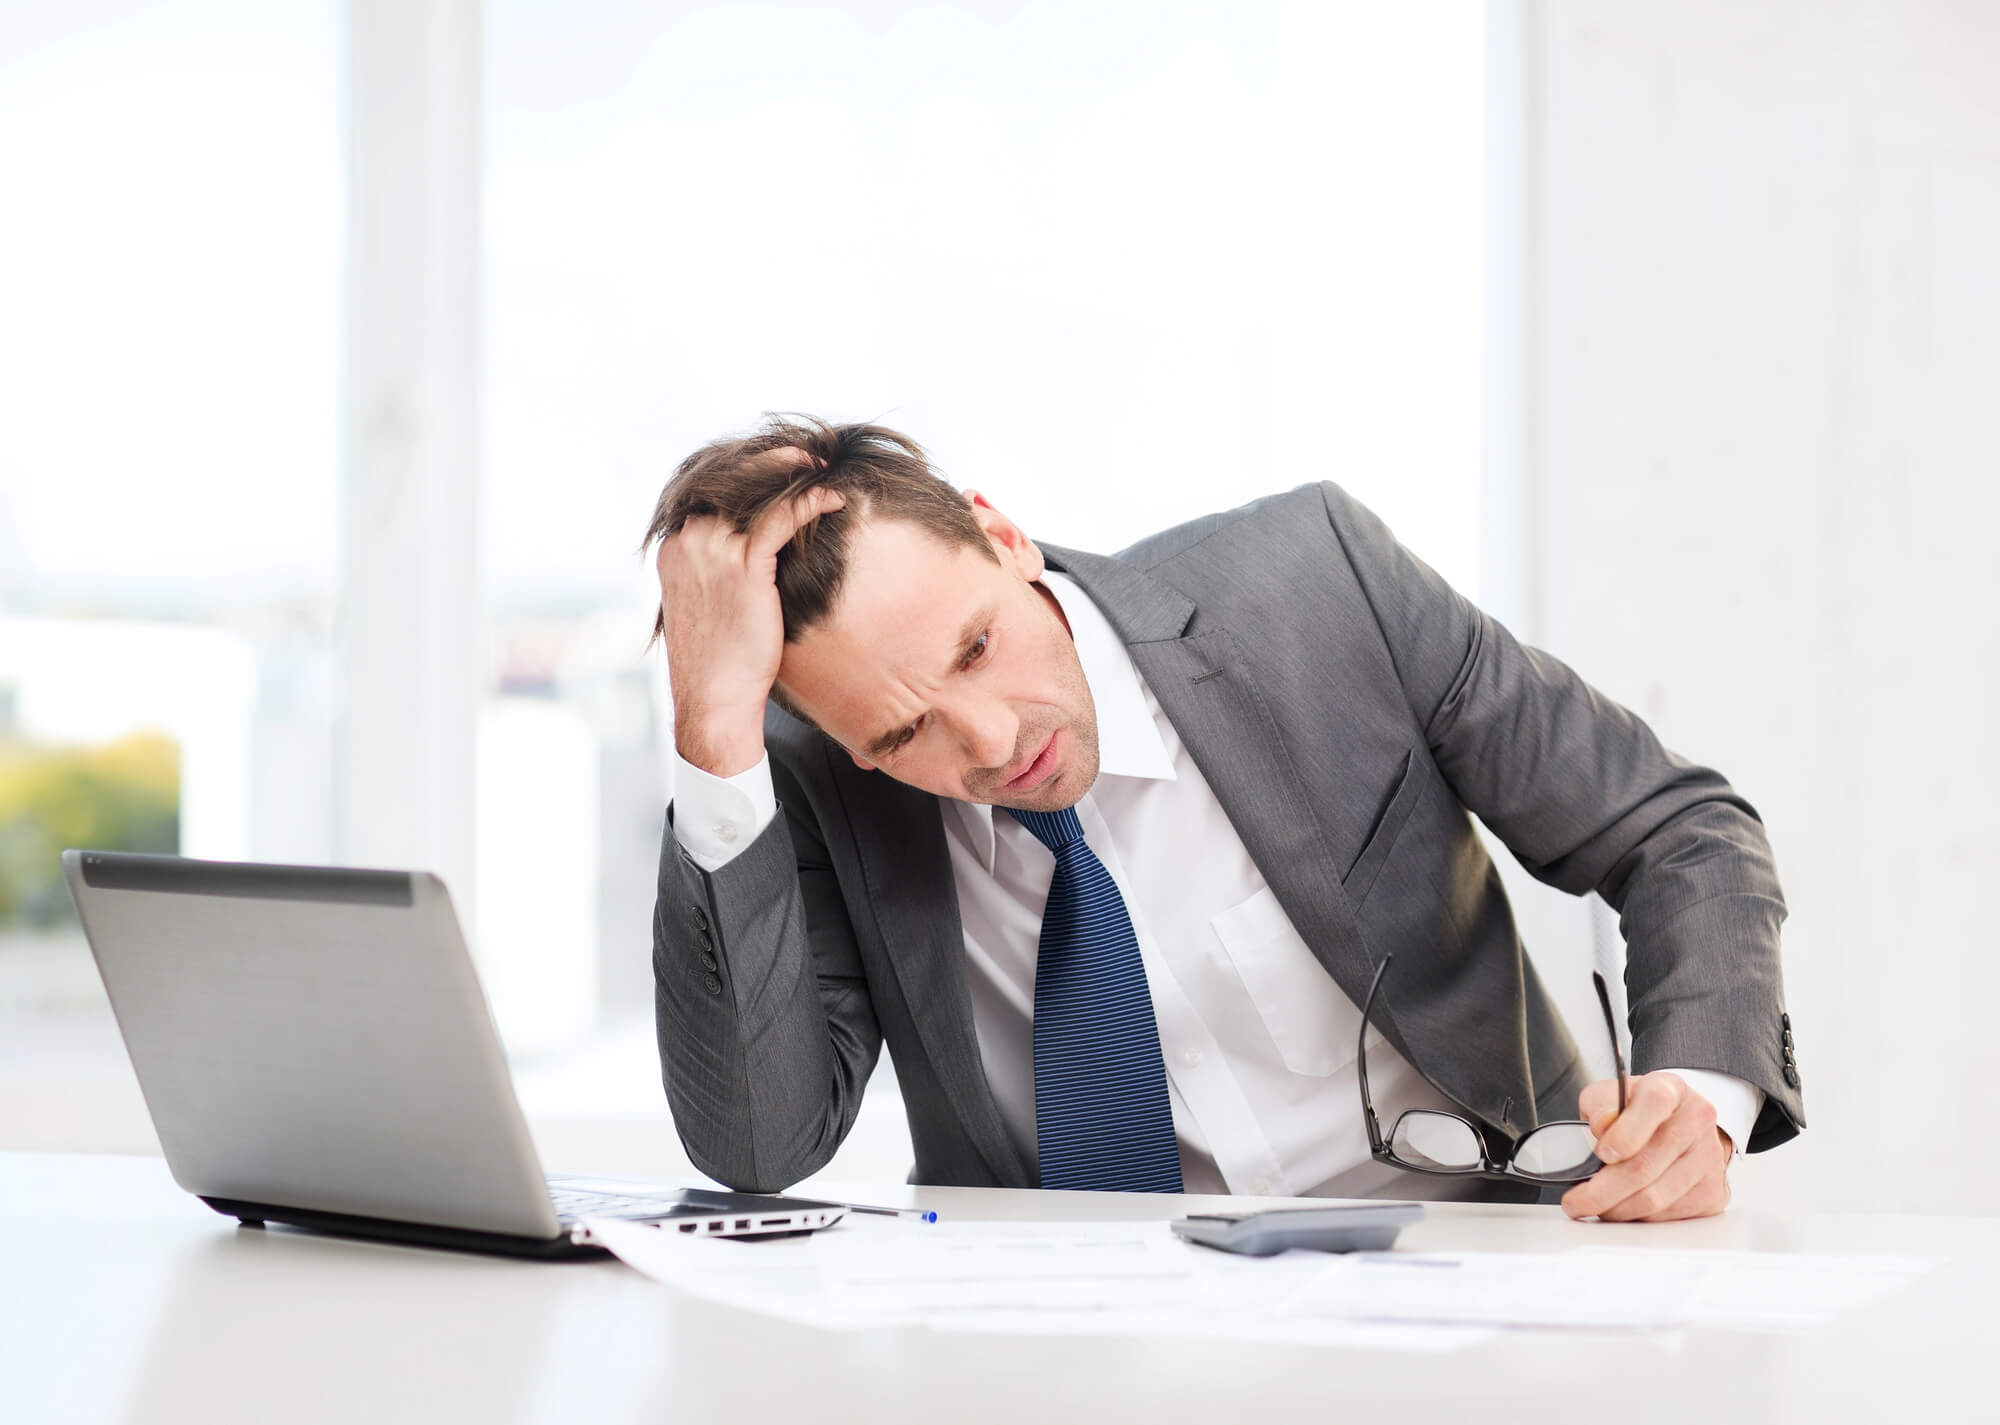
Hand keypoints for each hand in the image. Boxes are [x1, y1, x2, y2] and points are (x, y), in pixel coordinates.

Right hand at [656, 477, 844, 775]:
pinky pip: (781, 518)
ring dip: (793, 476)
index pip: (708, 490)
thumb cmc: (718, 660)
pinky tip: (832, 498)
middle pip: (731, 481)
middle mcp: (688, 541)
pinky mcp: (744, 567)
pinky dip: (810, 503)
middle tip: (805, 456)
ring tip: (821, 469)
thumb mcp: (706, 603)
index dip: (744, 471)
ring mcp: (713, 551)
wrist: (714, 699)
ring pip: (757, 493)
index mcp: (674, 547)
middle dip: (770, 462)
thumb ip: (715, 568)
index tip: (775, 464)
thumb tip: (746, 553)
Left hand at [1560, 1070, 1732, 1221]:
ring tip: (1595, 1205)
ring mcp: (1708, 1160)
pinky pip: (1666, 1217)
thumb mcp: (1611, 1093)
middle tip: (1576, 1202)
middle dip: (1601, 1191)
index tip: (1602, 1153)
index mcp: (1670, 1090)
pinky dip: (1637, 1217)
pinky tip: (1623, 1207)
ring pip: (1654, 1198)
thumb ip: (1601, 1105)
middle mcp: (1696, 1122)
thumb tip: (1602, 1128)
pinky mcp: (1712, 1193)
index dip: (1624, 1132)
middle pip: (1645, 1165)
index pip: (1654, 1104)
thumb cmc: (1638, 1111)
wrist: (1679, 1126)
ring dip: (1616, 1209)